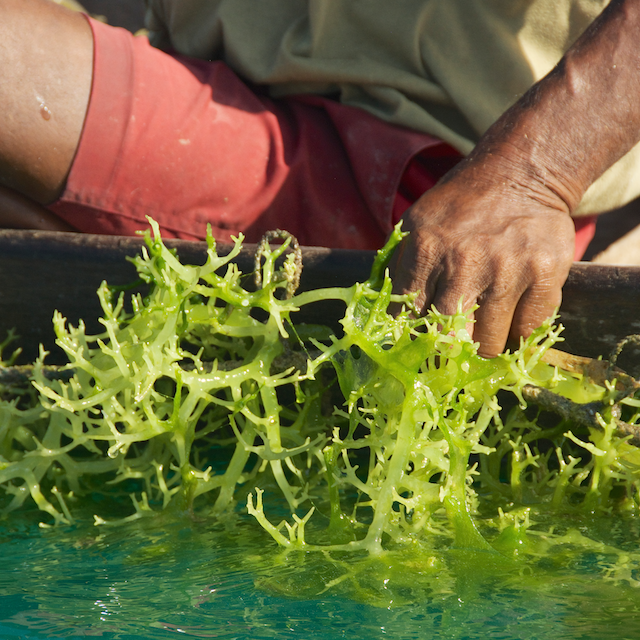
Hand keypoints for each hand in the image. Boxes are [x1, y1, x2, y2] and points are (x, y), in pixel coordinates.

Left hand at [389, 157, 575, 357]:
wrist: (521, 172)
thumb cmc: (461, 205)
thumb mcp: (417, 223)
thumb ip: (400, 266)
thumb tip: (385, 315)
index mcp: (425, 251)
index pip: (406, 318)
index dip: (410, 339)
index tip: (416, 347)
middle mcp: (463, 263)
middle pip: (446, 339)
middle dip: (445, 354)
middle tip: (448, 355)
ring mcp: (507, 271)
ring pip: (488, 344)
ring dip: (483, 345)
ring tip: (482, 330)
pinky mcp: (544, 275)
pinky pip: (526, 331)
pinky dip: (517, 334)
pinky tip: (510, 319)